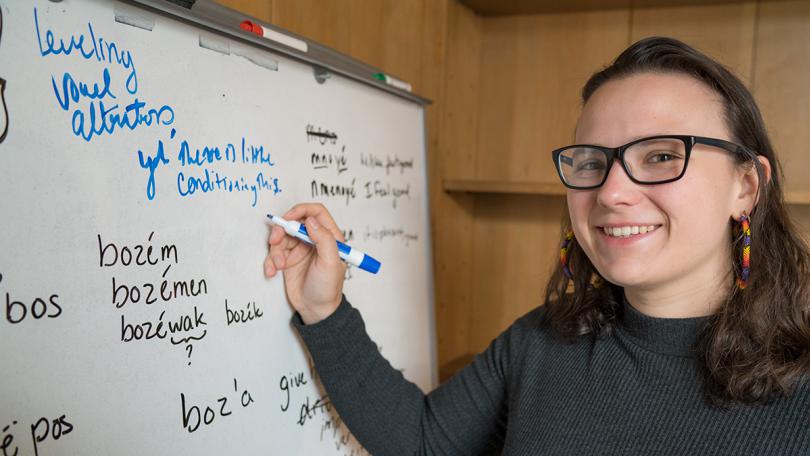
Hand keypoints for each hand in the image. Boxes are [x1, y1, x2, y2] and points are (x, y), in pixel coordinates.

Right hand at [264, 203, 346, 323]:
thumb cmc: (327, 288)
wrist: (315, 310)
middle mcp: (314, 240)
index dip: (301, 210)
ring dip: (275, 250)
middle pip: (294, 222)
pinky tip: (272, 272)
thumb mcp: (330, 263)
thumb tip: (311, 220)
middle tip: (275, 241)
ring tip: (278, 265)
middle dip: (281, 230)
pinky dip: (270, 261)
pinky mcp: (288, 259)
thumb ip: (324, 239)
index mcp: (329, 237)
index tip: (289, 218)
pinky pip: (274, 252)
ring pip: (281, 237)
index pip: (316, 212)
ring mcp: (300, 249)